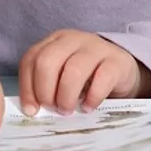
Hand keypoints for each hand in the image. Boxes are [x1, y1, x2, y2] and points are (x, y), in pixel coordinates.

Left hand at [18, 30, 150, 115]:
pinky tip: (88, 107)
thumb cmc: (87, 77)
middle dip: (45, 90)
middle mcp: (72, 39)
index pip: (31, 60)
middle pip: (47, 61)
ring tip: (68, 110)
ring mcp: (96, 47)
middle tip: (52, 108)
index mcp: (54, 42)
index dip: (27, 87)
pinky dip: (92, 97)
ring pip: (73, 69)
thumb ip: (47, 86)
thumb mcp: (62, 76)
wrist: (123, 71)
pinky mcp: (117, 61)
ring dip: (66, 96)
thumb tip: (32, 110)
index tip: (31, 110)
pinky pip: (102, 78)